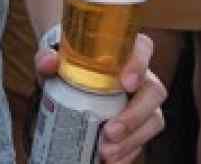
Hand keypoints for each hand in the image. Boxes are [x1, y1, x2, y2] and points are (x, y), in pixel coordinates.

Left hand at [35, 33, 165, 163]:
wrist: (65, 73)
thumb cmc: (67, 59)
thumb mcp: (53, 55)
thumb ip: (47, 56)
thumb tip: (48, 62)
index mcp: (125, 50)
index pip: (143, 48)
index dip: (139, 64)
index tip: (126, 83)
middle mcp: (141, 75)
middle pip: (154, 92)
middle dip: (135, 115)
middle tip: (110, 132)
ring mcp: (142, 100)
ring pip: (154, 119)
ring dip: (133, 139)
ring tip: (106, 152)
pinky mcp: (138, 122)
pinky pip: (142, 139)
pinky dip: (129, 152)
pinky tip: (112, 161)